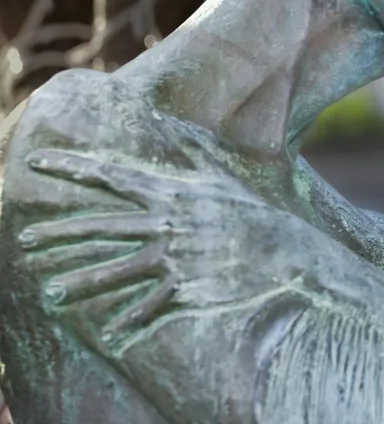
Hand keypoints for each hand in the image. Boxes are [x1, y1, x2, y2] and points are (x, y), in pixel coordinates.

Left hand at [16, 149, 311, 355]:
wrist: (283, 248)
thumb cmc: (251, 212)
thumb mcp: (220, 179)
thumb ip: (190, 156)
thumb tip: (173, 126)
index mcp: (170, 193)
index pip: (111, 175)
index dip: (72, 166)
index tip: (37, 161)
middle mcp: (166, 222)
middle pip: (102, 226)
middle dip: (59, 233)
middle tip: (23, 241)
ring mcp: (175, 254)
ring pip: (118, 269)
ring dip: (82, 282)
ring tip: (52, 292)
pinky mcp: (187, 283)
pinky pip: (151, 302)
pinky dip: (131, 319)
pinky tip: (111, 332)